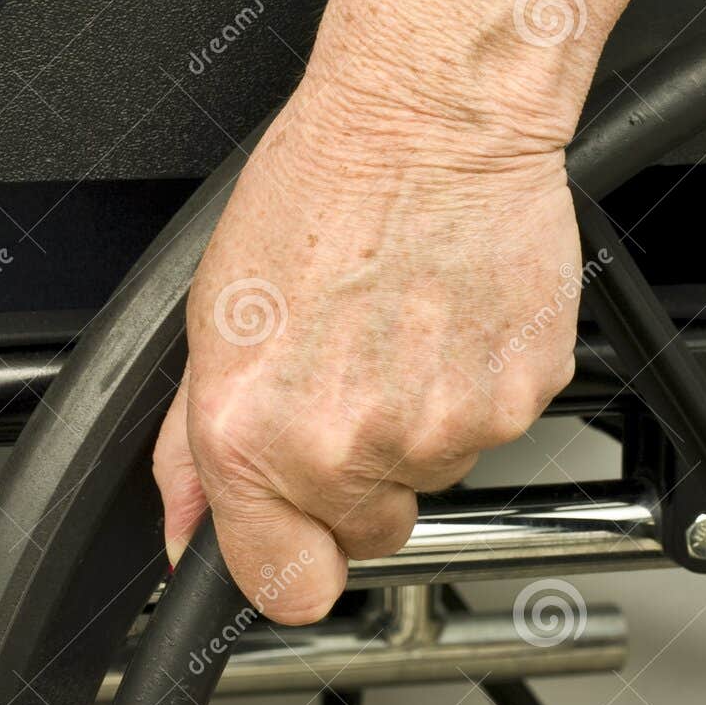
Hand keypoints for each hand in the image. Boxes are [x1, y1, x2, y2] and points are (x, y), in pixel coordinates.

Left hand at [151, 73, 580, 623]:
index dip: (293, 558)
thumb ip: (194, 446)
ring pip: (434, 473)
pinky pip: (494, 426)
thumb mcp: (216, 314)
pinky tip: (448, 315)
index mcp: (253, 436)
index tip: (300, 532)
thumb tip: (187, 529)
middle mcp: (347, 445)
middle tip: (355, 376)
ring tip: (401, 324)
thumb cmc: (322, 189)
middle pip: (369, 530)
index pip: (283, 585)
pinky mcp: (518, 395)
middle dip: (360, 475)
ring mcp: (443, 426)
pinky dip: (477, 385)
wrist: (429, 119)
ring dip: (419, 422)